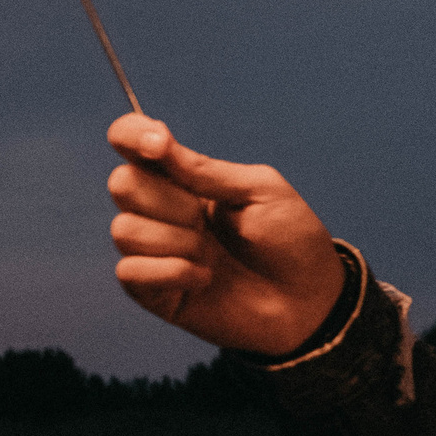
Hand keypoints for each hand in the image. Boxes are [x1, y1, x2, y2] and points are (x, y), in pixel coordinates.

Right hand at [105, 112, 346, 354]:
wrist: (311, 300)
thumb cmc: (292, 241)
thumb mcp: (260, 191)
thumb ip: (205, 169)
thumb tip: (156, 139)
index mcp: (186, 178)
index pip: (132, 142)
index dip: (131, 135)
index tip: (159, 144)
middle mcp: (163, 211)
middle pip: (123, 184)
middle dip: (170, 201)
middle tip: (208, 220)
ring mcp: (157, 251)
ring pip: (124, 230)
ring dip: (177, 241)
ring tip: (213, 257)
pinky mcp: (155, 291)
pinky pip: (129, 271)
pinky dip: (170, 272)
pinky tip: (205, 279)